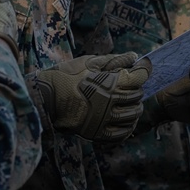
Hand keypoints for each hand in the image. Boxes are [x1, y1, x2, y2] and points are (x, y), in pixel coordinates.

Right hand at [33, 52, 151, 141]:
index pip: (139, 77)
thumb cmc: (67, 76)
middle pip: (138, 95)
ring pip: (133, 115)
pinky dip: (128, 126)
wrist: (46, 98)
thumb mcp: (90, 62)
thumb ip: (114, 60)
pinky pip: (122, 133)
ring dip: (134, 106)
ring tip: (128, 101)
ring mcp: (105, 120)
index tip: (143, 65)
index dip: (144, 69)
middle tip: (130, 84)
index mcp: (109, 83)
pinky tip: (124, 119)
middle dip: (136, 87)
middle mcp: (110, 103)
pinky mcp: (98, 133)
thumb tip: (134, 56)